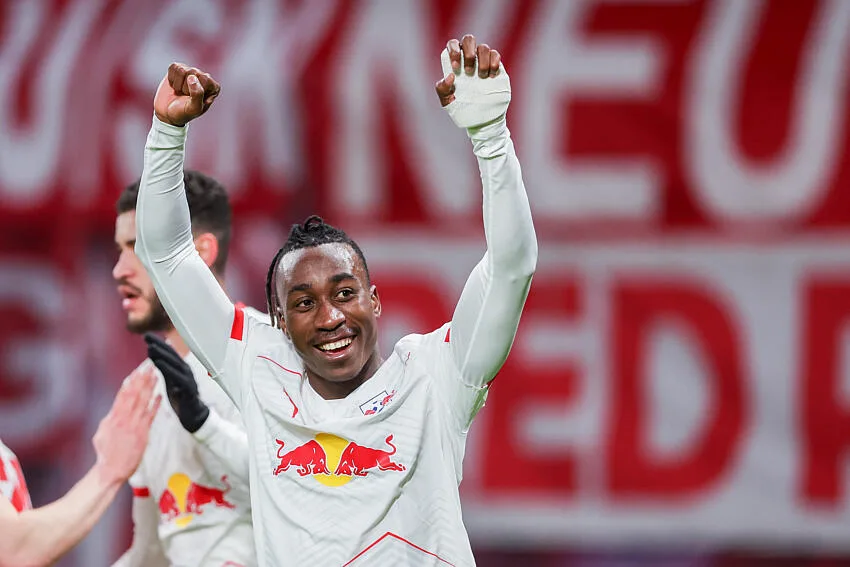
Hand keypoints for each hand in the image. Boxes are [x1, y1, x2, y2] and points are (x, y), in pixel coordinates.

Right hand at [93, 366, 159, 484]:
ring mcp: (134, 426)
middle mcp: (123, 419)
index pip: (123, 395)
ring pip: (143, 402)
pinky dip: (155, 405)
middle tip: (149, 367)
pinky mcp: (143, 434)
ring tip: (156, 376)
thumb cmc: (106, 454)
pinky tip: (160, 396)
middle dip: (142, 380)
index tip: (137, 371)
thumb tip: (113, 410)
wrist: (111, 470)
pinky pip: (150, 416)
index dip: (131, 382)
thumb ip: (109, 419)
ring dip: (150, 388)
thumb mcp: (101, 434)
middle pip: (134, 395)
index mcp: (113, 418)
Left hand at [145, 333, 209, 432]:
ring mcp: (188, 378)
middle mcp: (185, 370)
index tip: (146, 335)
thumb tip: (151, 351)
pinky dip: (168, 369)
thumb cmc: (180, 396)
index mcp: (180, 367)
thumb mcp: (169, 380)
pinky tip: (159, 363)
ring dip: (162, 354)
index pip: (168, 352)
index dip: (158, 343)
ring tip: (150, 347)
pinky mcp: (189, 389)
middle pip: (172, 355)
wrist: (193, 415)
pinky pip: (178, 377)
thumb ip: (162, 367)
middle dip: (159, 344)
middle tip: (146, 336)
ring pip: (175, 364)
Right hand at [154, 63, 220, 126]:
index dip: (194, 90)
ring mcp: (192, 72)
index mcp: (213, 87)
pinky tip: (175, 86)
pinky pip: (174, 67)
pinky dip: (171, 78)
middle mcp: (205, 78)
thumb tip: (193, 77)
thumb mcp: (193, 109)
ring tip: (181, 92)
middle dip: (185, 87)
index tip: (192, 99)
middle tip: (185, 96)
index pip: (205, 78)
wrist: (169, 114)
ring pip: (181, 69)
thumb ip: (197, 94)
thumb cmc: (184, 113)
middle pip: (192, 72)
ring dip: (177, 84)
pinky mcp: (179, 69)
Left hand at [435, 35, 510, 128]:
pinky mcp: (496, 67)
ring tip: (481, 78)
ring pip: (484, 47)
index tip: (455, 66)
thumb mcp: (448, 102)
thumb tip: (449, 76)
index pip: (453, 44)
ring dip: (482, 61)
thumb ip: (443, 89)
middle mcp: (469, 58)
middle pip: (469, 40)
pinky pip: (496, 55)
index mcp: (455, 62)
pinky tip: (491, 76)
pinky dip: (494, 63)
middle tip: (468, 71)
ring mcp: (483, 61)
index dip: (453, 50)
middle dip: (468, 52)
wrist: (481, 119)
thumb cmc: (462, 108)